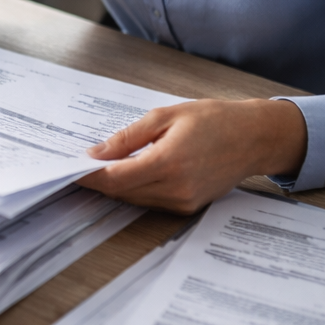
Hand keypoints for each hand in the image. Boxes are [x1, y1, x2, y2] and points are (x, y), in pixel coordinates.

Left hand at [77, 98, 307, 213]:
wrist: (254, 138)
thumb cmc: (214, 120)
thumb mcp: (166, 117)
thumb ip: (128, 137)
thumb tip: (96, 153)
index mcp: (168, 163)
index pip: (114, 178)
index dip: (88, 176)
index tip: (70, 169)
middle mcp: (175, 189)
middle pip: (121, 192)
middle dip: (98, 181)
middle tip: (80, 166)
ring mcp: (183, 202)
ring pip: (134, 199)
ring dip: (116, 186)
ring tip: (101, 167)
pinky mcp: (188, 207)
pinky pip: (152, 201)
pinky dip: (136, 189)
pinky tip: (131, 173)